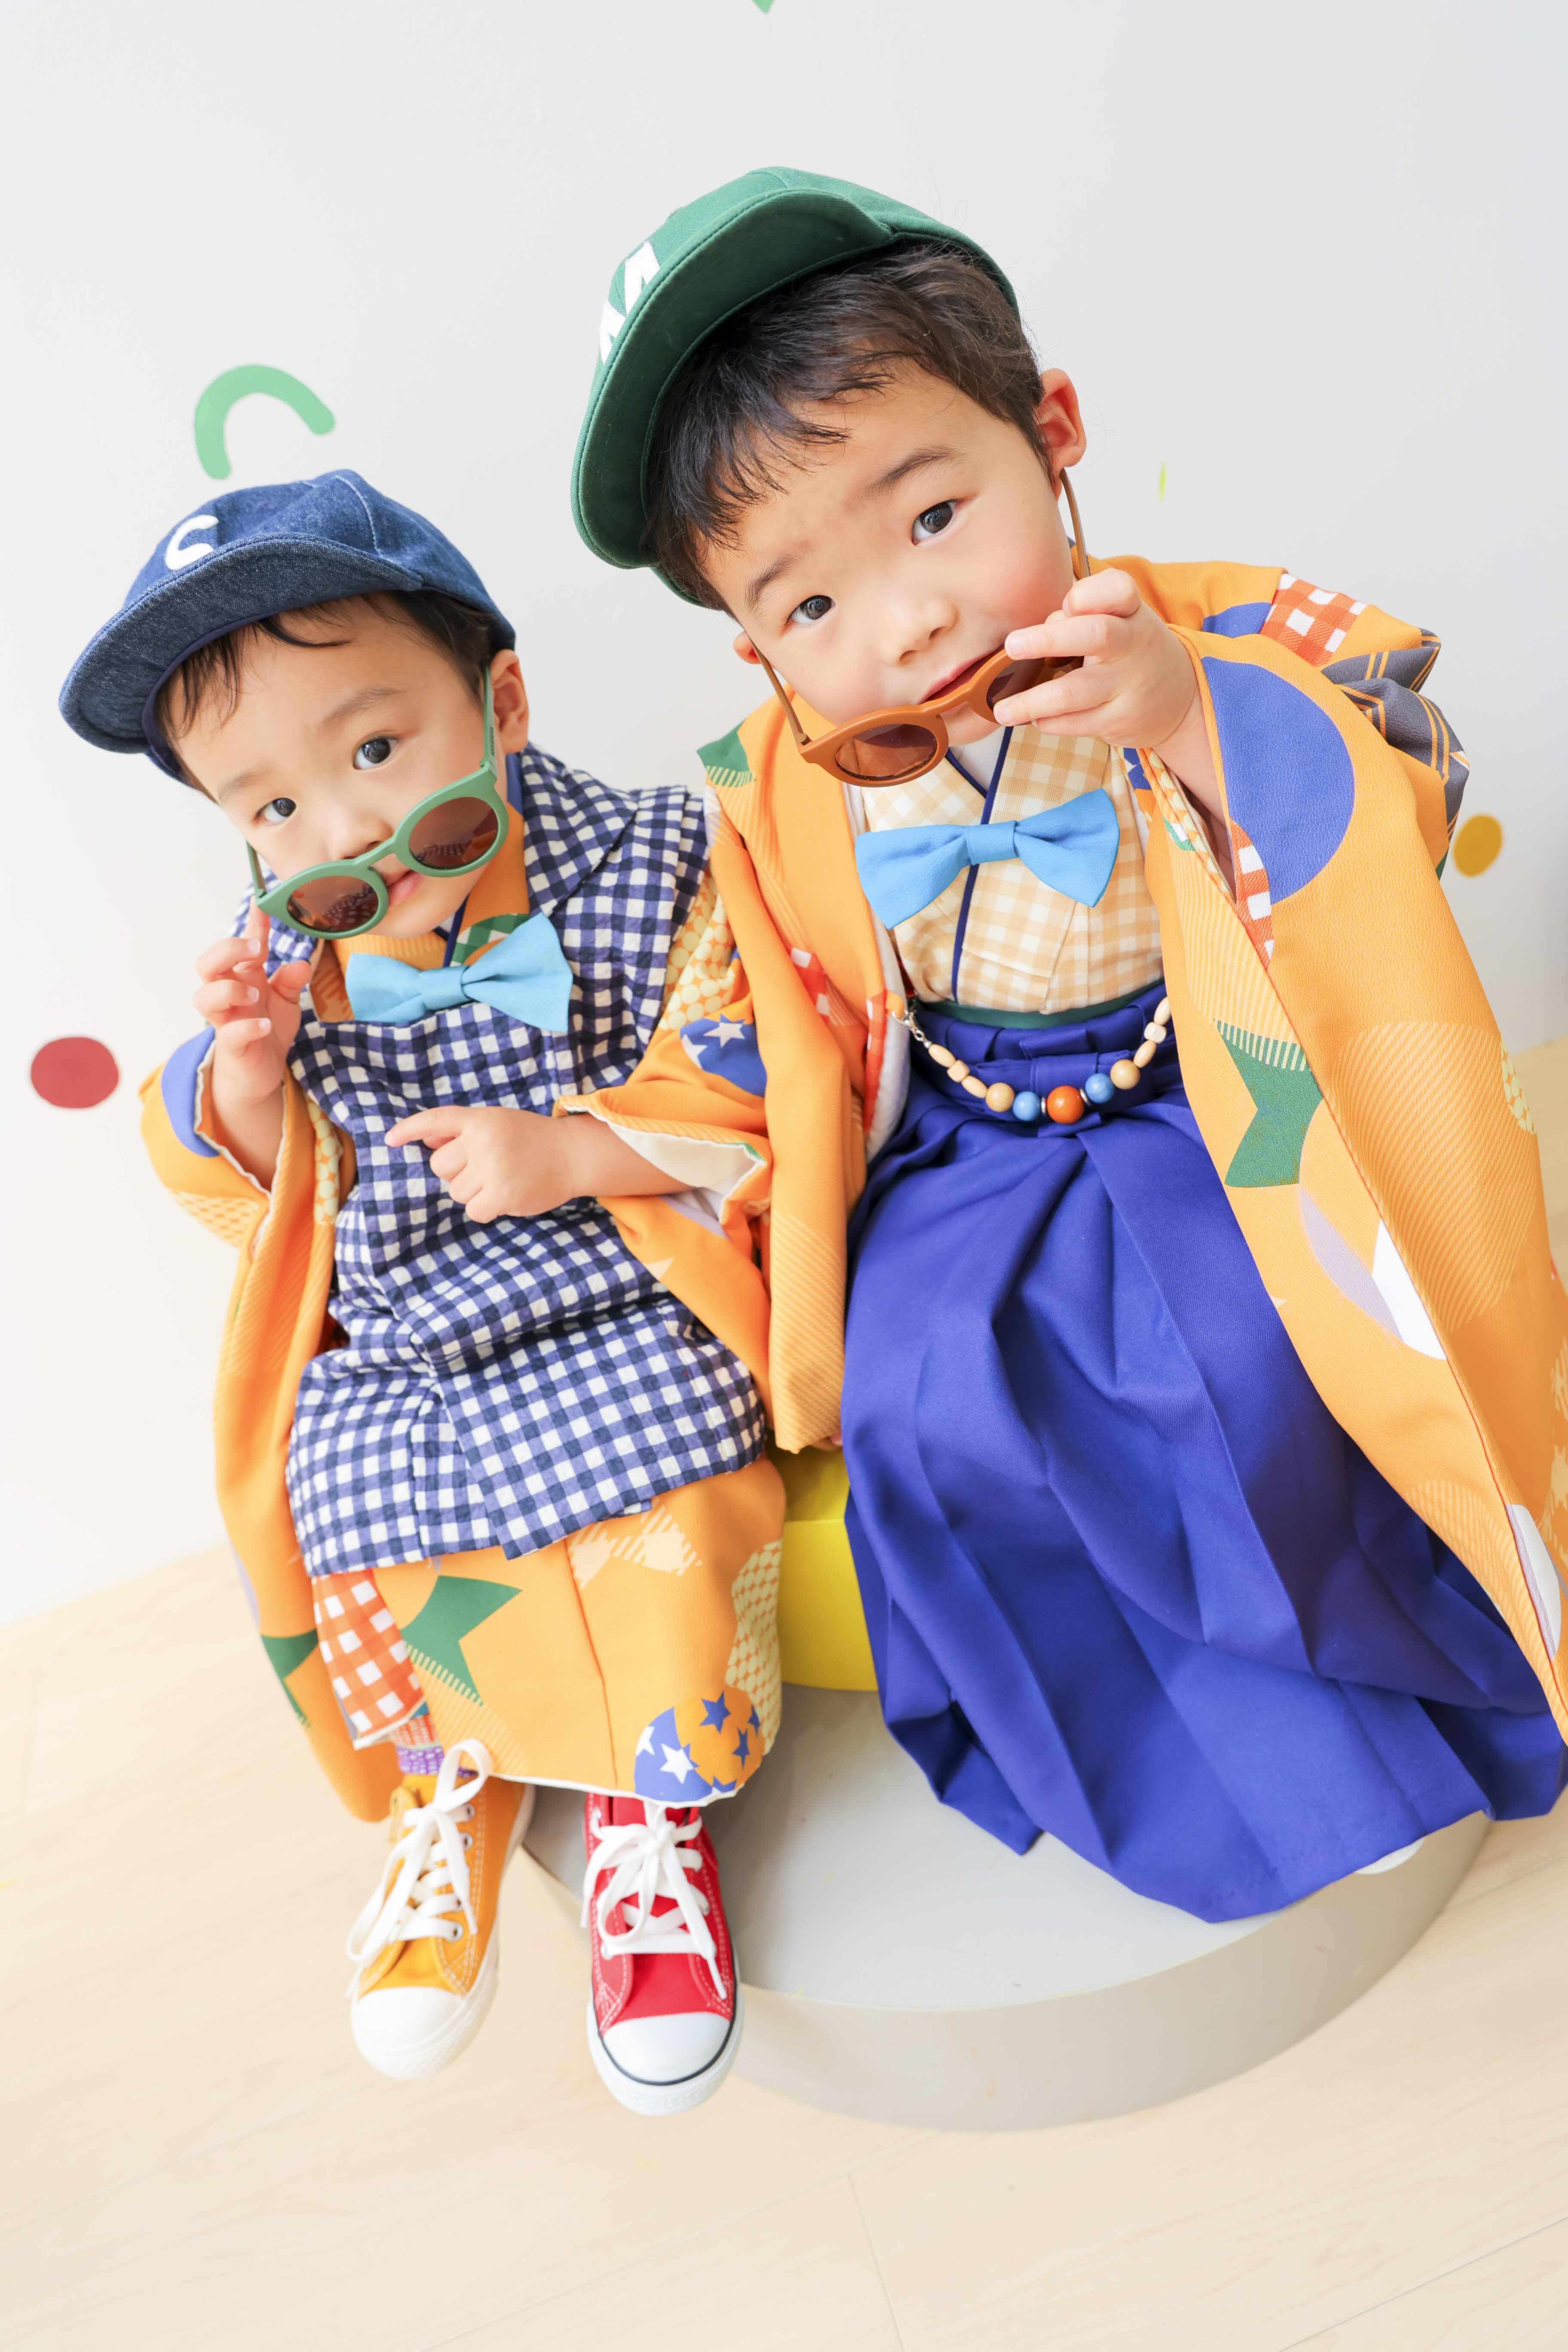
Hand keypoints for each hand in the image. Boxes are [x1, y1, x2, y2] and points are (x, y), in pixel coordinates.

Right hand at [193, 907, 312, 1108]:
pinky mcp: (231, 1046)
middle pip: (207, 964)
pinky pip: (229, 1033)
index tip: (262, 904)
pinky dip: (246, 1027)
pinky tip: (265, 1025)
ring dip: (229, 990)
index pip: (243, 946)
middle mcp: (229, 995)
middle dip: (226, 950)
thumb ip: (291, 981)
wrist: (262, 1071)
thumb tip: (301, 963)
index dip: (252, 925)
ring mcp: (226, 1020)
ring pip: (205, 997)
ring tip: (255, 993)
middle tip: (254, 950)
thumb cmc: (268, 1027)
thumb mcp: (286, 1001)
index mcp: (243, 977)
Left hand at [387, 1105, 578, 1221]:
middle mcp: (484, 1141)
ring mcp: (493, 1168)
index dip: (410, 1129)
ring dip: (473, 1191)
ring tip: (500, 1179)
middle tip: (486, 1166)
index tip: (389, 1139)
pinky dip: (485, 1208)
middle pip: (440, 1166)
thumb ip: (461, 1131)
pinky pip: (473, 1210)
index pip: (436, 1121)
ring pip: (456, 1191)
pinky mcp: (502, 1194)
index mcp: (480, 1119)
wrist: (572, 1154)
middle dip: (457, 1171)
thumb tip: (425, 1140)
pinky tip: (504, 1196)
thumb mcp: (496, 1123)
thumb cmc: (530, 1139)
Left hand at [992, 568, 1214, 803]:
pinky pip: (1075, 722)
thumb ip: (1080, 614)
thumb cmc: (1130, 649)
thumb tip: (1034, 631)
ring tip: (1002, 709)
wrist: (1179, 698)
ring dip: (1032, 701)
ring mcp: (1128, 685)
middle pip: (1095, 635)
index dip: (1092, 594)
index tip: (1068, 603)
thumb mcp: (1120, 618)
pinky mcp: (1120, 720)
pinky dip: (1048, 721)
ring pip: (1075, 692)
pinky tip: (1034, 718)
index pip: (1118, 590)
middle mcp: (1133, 644)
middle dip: (1050, 639)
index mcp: (1130, 611)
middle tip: (1012, 645)